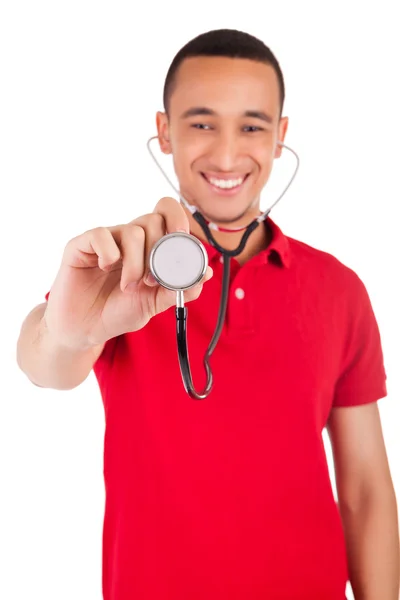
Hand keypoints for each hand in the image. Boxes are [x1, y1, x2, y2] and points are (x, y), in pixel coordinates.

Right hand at [43, 197, 212, 350]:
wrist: (85, 330)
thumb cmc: (118, 312)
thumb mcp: (155, 304)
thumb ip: (179, 289)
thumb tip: (207, 272)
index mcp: (149, 246)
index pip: (168, 214)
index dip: (179, 221)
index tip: (182, 242)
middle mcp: (129, 238)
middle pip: (154, 219)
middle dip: (159, 253)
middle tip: (151, 281)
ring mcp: (106, 240)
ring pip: (133, 231)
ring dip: (136, 264)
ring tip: (128, 286)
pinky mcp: (82, 245)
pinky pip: (101, 235)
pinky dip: (109, 253)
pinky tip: (105, 268)